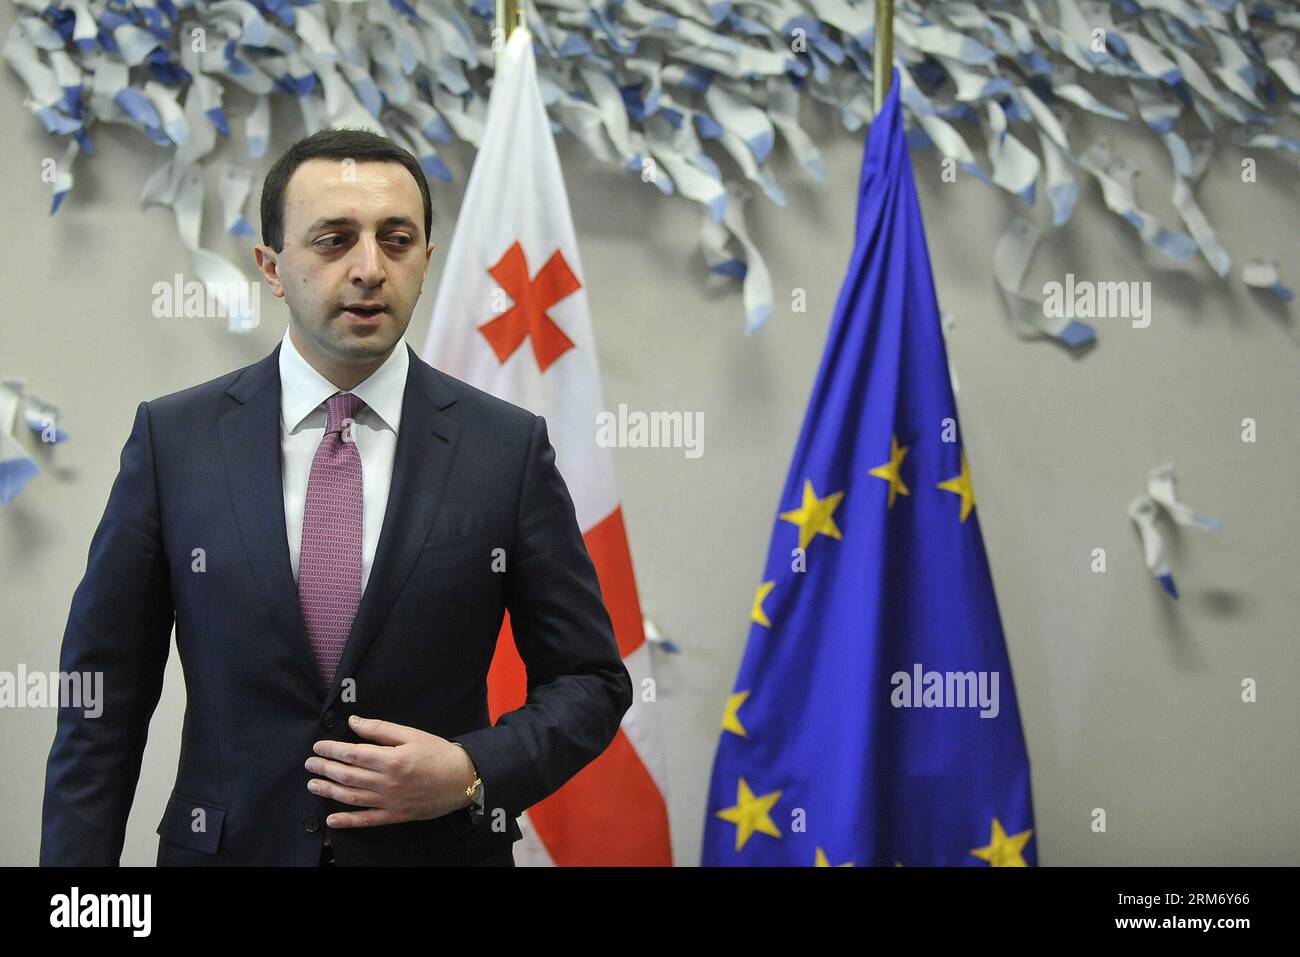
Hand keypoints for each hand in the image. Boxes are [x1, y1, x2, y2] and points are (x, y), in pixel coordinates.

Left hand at [305, 714, 477, 828]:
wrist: (463, 780)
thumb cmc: (438, 754)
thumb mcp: (412, 734)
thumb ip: (381, 729)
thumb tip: (354, 722)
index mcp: (392, 759)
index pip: (353, 754)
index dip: (332, 750)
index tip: (318, 746)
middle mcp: (388, 782)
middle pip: (348, 776)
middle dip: (325, 768)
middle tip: (310, 763)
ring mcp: (390, 802)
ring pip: (352, 797)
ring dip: (329, 791)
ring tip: (312, 785)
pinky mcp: (395, 815)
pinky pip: (367, 820)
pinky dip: (347, 821)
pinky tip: (331, 820)